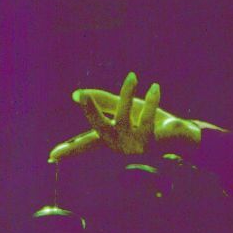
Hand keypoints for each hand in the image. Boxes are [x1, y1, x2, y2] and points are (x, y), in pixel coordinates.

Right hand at [48, 72, 201, 161]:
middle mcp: (119, 144)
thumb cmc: (151, 122)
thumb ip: (105, 102)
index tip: (51, 156)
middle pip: (100, 129)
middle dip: (91, 112)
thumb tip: (77, 94)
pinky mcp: (151, 141)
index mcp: (111, 139)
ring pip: (123, 118)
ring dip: (126, 95)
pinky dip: (150, 101)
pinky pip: (147, 118)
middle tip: (82, 97)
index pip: (87, 143)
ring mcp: (134, 145)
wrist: (180, 135)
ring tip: (132, 76)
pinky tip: (154, 87)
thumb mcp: (126, 109)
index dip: (70, 148)